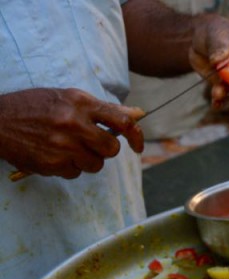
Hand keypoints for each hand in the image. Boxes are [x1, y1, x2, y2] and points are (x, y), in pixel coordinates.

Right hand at [0, 89, 143, 178]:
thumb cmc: (32, 107)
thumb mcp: (66, 97)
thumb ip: (100, 108)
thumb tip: (135, 115)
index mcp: (80, 102)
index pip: (122, 121)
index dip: (136, 135)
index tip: (137, 145)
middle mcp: (73, 123)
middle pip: (111, 148)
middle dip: (104, 149)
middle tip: (89, 143)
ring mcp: (63, 145)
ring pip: (96, 164)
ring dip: (86, 159)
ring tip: (66, 147)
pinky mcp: (53, 163)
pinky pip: (76, 173)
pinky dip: (68, 167)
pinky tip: (53, 154)